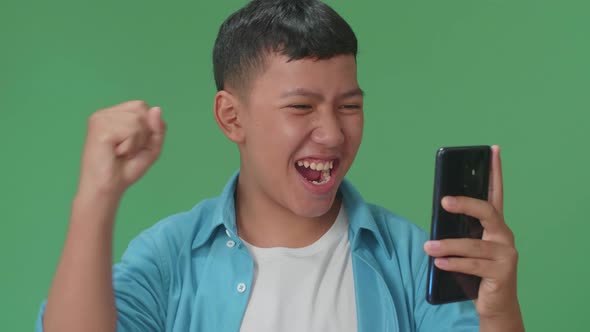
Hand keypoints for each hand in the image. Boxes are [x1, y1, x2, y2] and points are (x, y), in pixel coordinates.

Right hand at [77, 100, 165, 197]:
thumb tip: (157, 109)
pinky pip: (131, 131)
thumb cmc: (125, 170)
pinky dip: (130, 146)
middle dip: (143, 133)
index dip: (147, 126)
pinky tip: (116, 153)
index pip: (142, 106)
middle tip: (127, 150)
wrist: (108, 189)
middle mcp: (105, 114)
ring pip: (137, 121)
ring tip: (121, 153)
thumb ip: (157, 128)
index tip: (134, 144)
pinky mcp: (100, 128)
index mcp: (114, 115)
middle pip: (141, 109)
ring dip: (136, 142)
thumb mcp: (151, 147)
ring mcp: (101, 119)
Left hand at [424, 145, 523, 328]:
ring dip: (447, 246)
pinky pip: (473, 265)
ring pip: (474, 244)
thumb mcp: (467, 246)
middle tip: (444, 201)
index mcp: (495, 225)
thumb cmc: (477, 270)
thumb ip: (458, 230)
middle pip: (488, 212)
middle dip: (465, 204)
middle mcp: (504, 236)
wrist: (495, 304)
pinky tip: (438, 263)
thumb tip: (437, 216)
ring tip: (427, 247)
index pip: (496, 193)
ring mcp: (506, 254)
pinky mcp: (502, 273)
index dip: (495, 172)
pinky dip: (453, 263)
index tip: (493, 150)